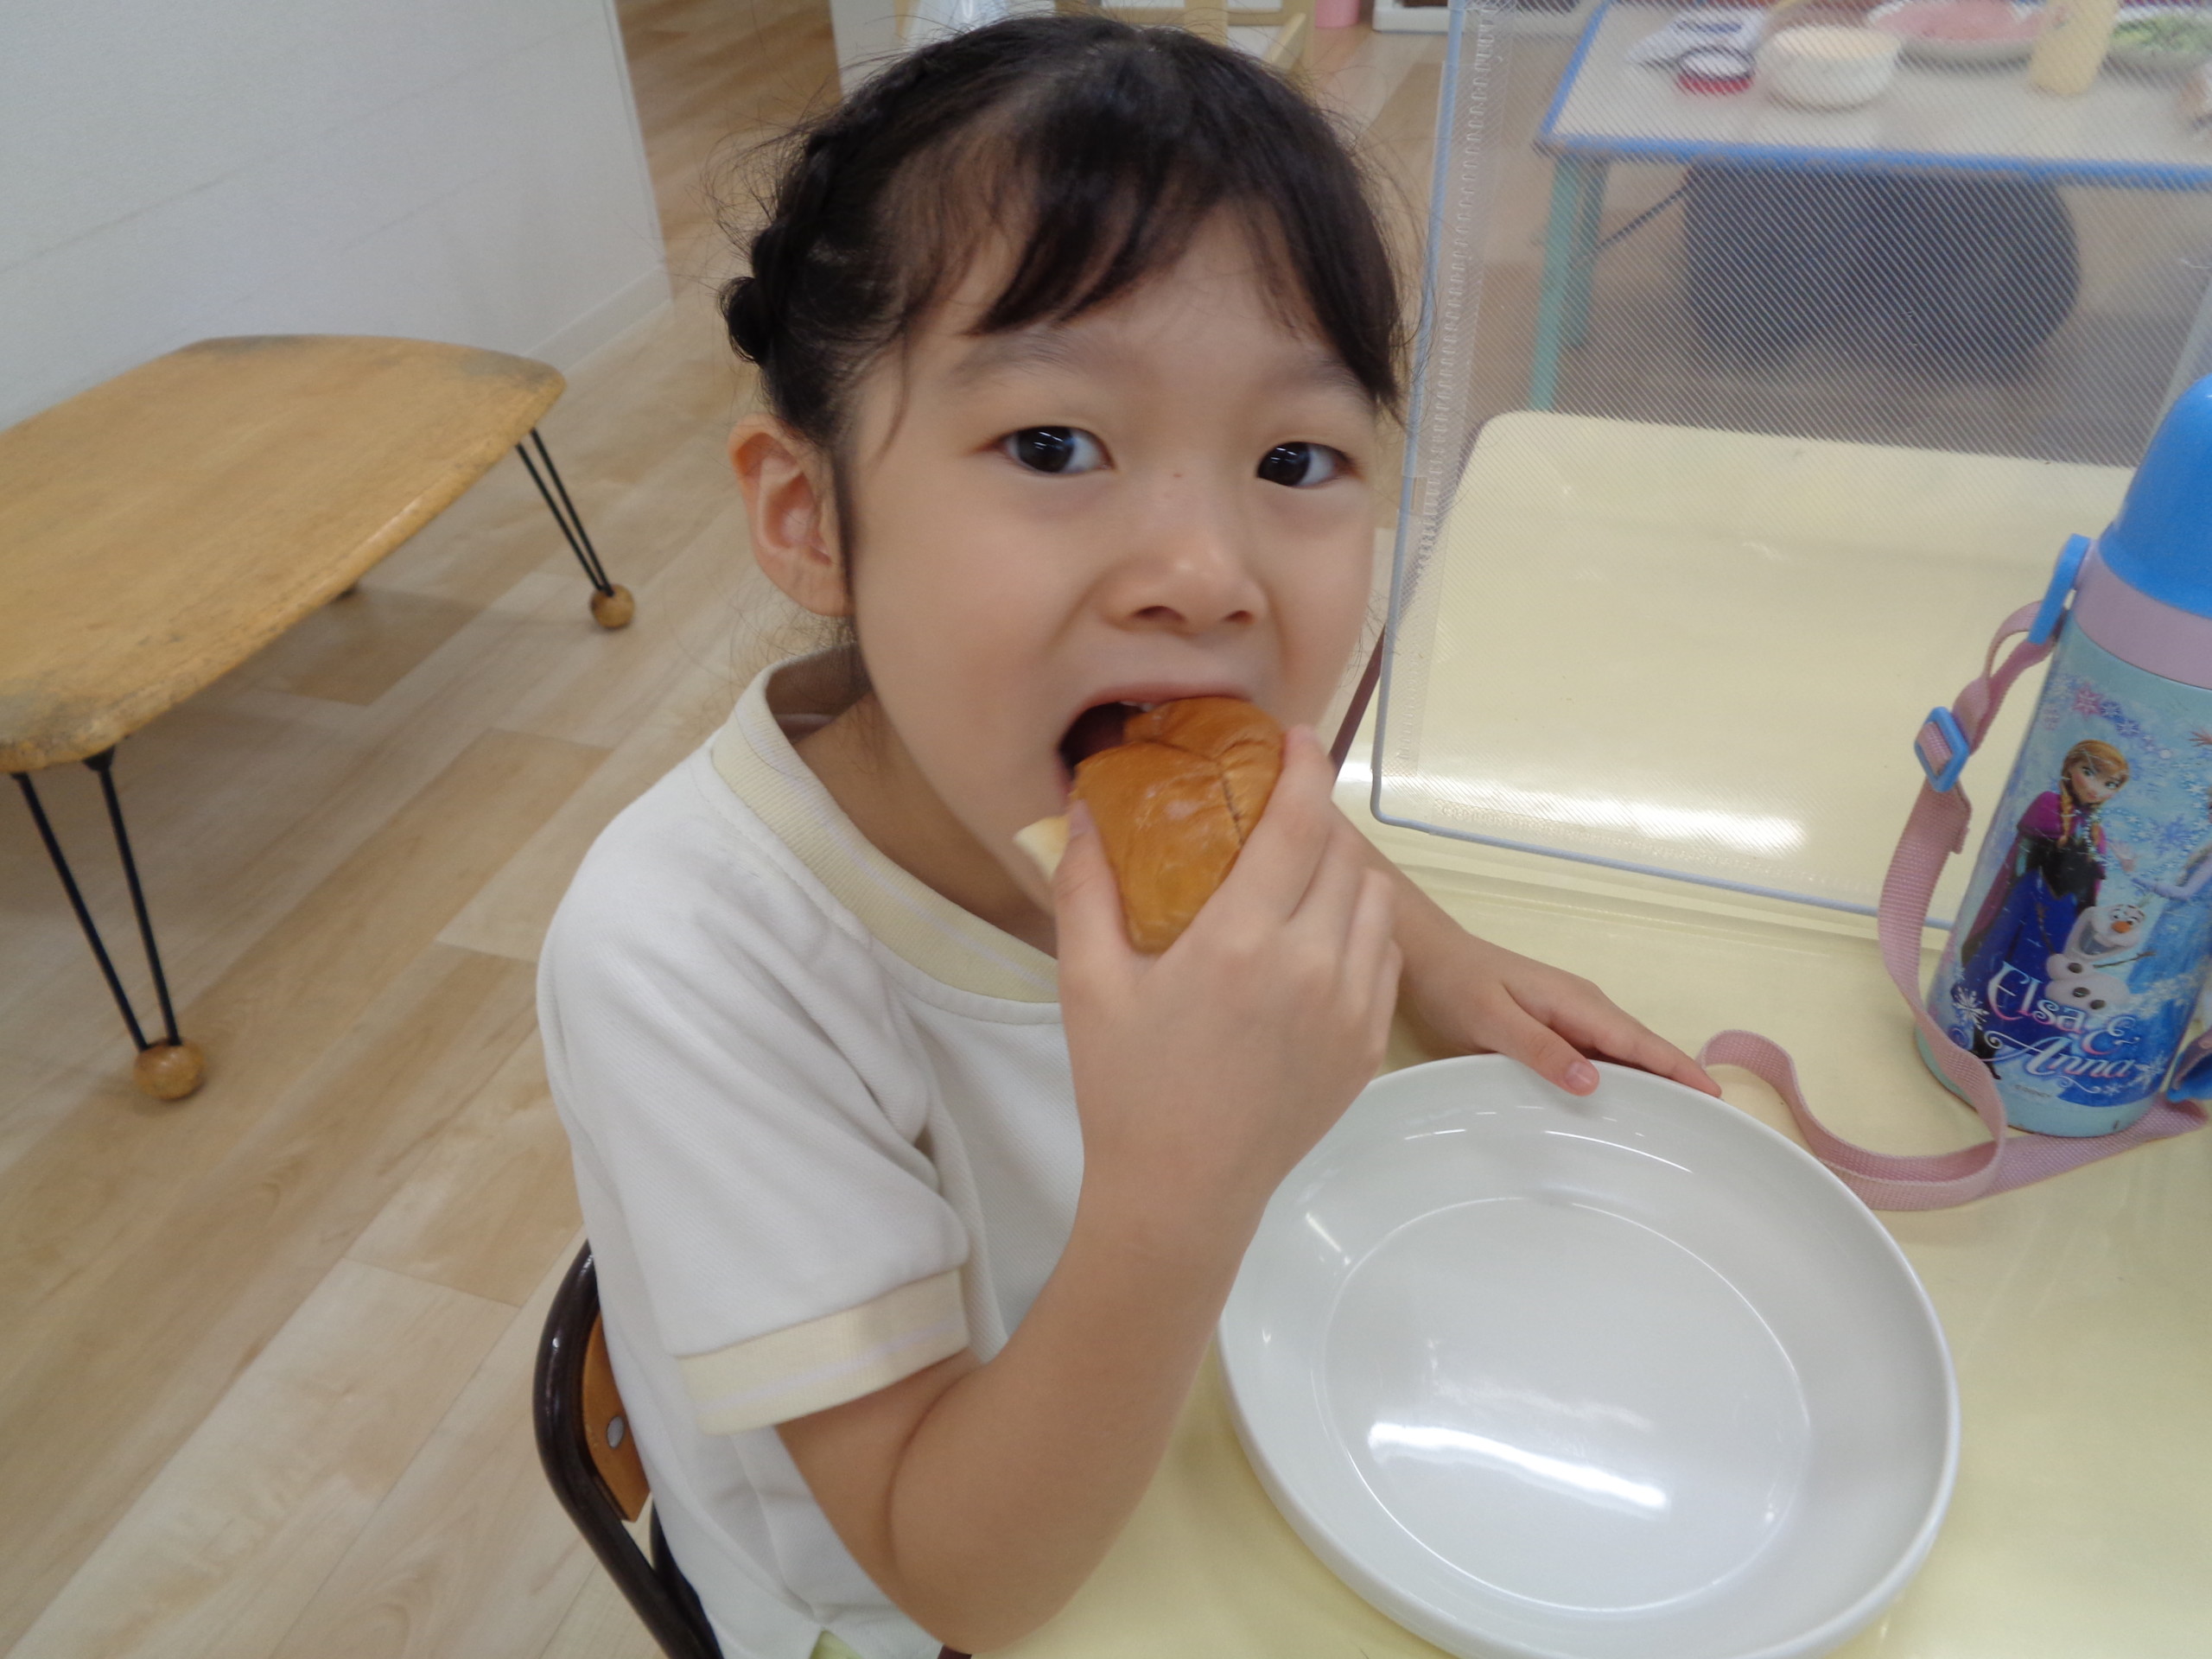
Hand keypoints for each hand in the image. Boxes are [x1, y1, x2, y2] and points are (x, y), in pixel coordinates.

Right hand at [1054, 727, 1403, 1232]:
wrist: (1182, 1194)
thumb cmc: (1126, 1088)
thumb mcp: (1088, 983)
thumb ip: (1086, 886)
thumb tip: (1082, 805)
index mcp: (1241, 942)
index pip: (1298, 825)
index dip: (1305, 769)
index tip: (1296, 738)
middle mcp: (1310, 966)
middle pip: (1344, 855)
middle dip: (1317, 822)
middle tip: (1279, 814)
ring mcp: (1350, 1009)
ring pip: (1375, 904)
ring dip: (1344, 874)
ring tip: (1299, 876)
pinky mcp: (1367, 1045)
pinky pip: (1382, 959)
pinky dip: (1359, 931)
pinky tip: (1314, 940)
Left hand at [1398, 923, 1719, 1097]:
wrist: (1429, 956)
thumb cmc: (1457, 984)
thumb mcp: (1492, 1019)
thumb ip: (1540, 1048)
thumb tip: (1593, 1081)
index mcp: (1577, 1003)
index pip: (1641, 1042)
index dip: (1679, 1070)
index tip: (1715, 1100)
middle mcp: (1583, 1008)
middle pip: (1642, 1050)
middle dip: (1678, 1082)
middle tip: (1707, 1129)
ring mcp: (1571, 1017)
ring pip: (1622, 1055)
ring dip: (1651, 1084)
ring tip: (1677, 1127)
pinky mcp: (1555, 1027)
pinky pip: (1598, 1056)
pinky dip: (1619, 1079)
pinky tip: (1622, 1106)